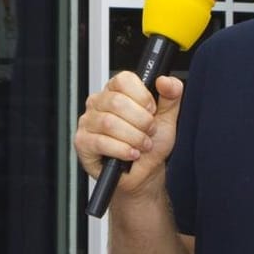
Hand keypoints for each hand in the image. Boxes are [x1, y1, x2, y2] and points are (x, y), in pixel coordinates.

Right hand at [73, 71, 183, 200]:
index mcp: (116, 91)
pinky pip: (100, 142)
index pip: (123, 80)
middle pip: (116, 102)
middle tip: (148, 132)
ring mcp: (88, 122)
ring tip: (141, 146)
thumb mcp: (167, 118)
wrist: (145, 173)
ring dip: (133, 138)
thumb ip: (171, 96)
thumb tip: (166, 81)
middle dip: (141, 121)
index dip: (142, 96)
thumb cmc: (151, 145)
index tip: (152, 110)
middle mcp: (98, 103)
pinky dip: (121, 150)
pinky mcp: (82, 142)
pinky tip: (131, 154)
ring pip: (109, 123)